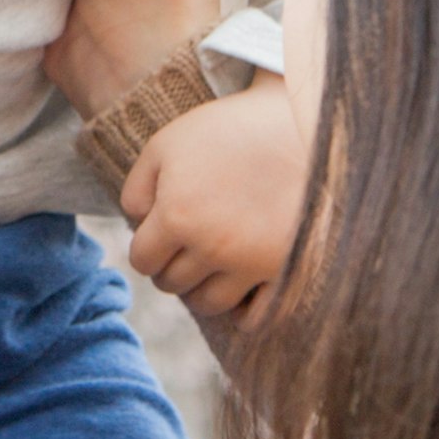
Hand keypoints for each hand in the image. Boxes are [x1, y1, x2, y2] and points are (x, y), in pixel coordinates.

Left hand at [123, 75, 307, 318]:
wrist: (302, 121)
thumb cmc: (229, 129)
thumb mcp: (167, 144)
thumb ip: (137, 188)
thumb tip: (136, 225)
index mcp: (178, 216)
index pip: (143, 260)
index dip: (148, 247)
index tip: (161, 232)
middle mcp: (213, 247)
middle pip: (173, 285)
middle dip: (172, 266)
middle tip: (187, 243)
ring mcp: (252, 263)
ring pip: (210, 304)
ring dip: (203, 288)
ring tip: (212, 261)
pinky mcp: (288, 270)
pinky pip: (257, 317)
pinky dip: (244, 312)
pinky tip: (243, 288)